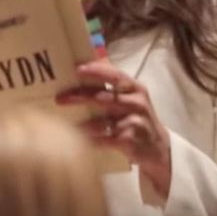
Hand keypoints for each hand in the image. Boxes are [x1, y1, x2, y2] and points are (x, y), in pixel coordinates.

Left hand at [56, 59, 171, 198]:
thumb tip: (81, 69)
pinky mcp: (130, 141)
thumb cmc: (135, 117)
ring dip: (83, 123)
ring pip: (103, 121)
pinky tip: (79, 141)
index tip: (77, 70)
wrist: (157, 146)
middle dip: (81, 96)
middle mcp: (137, 103)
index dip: (96, 71)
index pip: (115, 75)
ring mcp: (135, 122)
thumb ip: (111, 86)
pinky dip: (91, 140)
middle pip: (105, 97)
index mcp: (135, 88)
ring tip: (66, 125)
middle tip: (59, 98)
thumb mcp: (129, 98)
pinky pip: (105, 139)